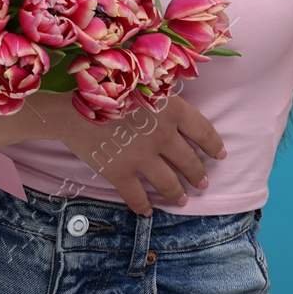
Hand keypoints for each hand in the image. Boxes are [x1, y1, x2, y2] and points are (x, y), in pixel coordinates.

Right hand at [39, 91, 224, 215]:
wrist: (72, 105)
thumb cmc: (109, 87)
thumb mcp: (144, 82)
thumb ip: (165, 97)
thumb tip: (180, 111)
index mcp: (171, 109)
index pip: (203, 131)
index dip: (214, 145)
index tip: (220, 155)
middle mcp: (162, 135)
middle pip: (189, 161)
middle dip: (198, 174)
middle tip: (202, 182)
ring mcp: (142, 156)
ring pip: (169, 183)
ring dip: (178, 193)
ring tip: (182, 198)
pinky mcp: (120, 173)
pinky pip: (137, 196)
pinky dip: (144, 206)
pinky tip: (148, 211)